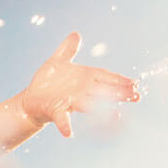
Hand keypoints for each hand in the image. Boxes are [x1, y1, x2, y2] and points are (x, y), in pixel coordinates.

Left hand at [20, 33, 138, 137]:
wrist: (30, 99)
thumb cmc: (47, 82)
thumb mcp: (57, 61)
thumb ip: (68, 49)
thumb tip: (76, 34)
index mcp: (84, 78)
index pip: (105, 77)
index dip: (120, 80)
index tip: (135, 83)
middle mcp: (80, 91)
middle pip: (102, 91)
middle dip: (119, 94)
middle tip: (136, 97)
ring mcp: (69, 101)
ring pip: (88, 105)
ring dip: (101, 110)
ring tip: (115, 116)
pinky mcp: (56, 110)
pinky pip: (62, 119)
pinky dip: (65, 125)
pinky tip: (69, 133)